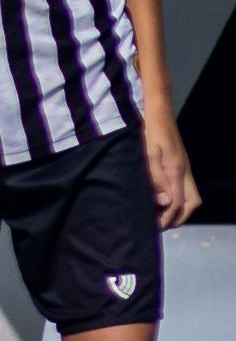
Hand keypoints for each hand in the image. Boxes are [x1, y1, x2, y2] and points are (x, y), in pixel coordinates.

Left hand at [145, 105, 202, 228]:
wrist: (158, 113)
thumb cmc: (149, 132)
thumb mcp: (147, 155)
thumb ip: (155, 179)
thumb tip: (166, 203)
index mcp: (177, 171)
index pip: (179, 204)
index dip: (167, 218)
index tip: (153, 227)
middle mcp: (185, 171)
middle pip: (192, 203)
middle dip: (178, 217)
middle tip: (159, 225)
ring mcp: (184, 168)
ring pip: (191, 196)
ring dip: (179, 209)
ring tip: (159, 215)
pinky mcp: (180, 164)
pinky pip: (185, 188)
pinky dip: (178, 199)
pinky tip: (161, 200)